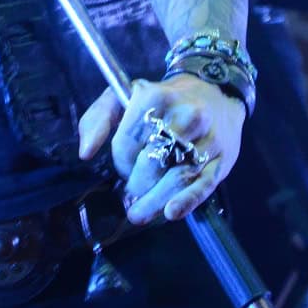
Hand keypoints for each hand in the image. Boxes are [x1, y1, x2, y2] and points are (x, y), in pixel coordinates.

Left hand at [77, 73, 244, 225]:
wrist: (214, 92)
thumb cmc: (163, 99)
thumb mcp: (124, 96)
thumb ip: (97, 119)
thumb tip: (86, 152)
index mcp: (154, 98)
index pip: (127, 144)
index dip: (120, 162)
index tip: (124, 167)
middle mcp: (184, 115)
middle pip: (151, 163)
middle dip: (136, 185)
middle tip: (131, 198)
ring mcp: (206, 138)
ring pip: (176, 176)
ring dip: (154, 201)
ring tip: (140, 214)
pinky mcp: (222, 158)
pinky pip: (204, 184)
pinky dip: (187, 201)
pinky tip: (171, 213)